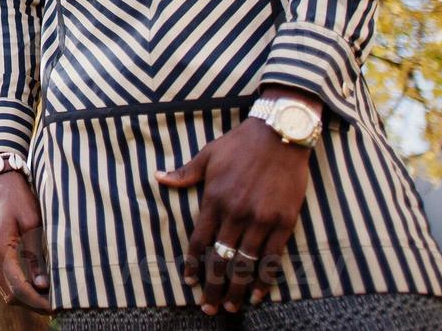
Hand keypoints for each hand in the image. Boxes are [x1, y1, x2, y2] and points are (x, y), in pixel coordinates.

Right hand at [0, 169, 51, 313]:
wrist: (3, 183)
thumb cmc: (21, 200)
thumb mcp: (33, 225)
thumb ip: (36, 257)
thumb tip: (43, 286)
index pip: (18, 287)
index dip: (37, 300)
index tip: (56, 306)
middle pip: (10, 295)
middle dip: (32, 303)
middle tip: (56, 305)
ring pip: (6, 291)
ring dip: (26, 297)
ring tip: (50, 297)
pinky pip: (3, 280)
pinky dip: (19, 287)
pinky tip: (37, 286)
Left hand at [154, 114, 312, 314]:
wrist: (280, 133)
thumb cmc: (240, 143)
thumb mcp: (208, 154)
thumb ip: (185, 173)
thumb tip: (158, 177)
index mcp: (214, 198)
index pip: (199, 240)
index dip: (193, 264)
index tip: (189, 281)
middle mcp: (236, 212)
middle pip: (221, 258)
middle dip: (212, 286)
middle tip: (207, 308)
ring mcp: (261, 219)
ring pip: (246, 263)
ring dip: (237, 288)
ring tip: (229, 307)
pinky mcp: (284, 221)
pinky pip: (273, 257)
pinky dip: (265, 279)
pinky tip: (259, 294)